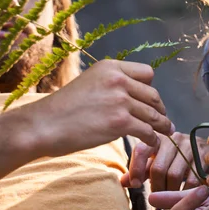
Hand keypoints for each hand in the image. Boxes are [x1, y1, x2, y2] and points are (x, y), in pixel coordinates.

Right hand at [24, 59, 173, 157]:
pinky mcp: (120, 122)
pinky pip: (147, 130)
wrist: (42, 125)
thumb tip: (132, 94)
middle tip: (162, 118)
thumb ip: (111, 83)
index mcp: (111, 67)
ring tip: (166, 131)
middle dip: (160, 108)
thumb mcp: (89, 82)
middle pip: (153, 94)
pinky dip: (153, 138)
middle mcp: (118, 80)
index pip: (147, 73)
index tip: (152, 100)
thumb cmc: (62, 108)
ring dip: (162, 124)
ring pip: (153, 113)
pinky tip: (153, 142)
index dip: (150, 88)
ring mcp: (120, 100)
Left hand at [121, 132, 208, 190]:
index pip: (142, 150)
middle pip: (158, 168)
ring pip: (174, 175)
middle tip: (159, 194)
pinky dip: (186, 191)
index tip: (135, 184)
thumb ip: (142, 170)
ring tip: (171, 194)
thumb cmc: (177, 157)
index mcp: (158, 138)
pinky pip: (191, 179)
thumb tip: (124, 181)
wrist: (205, 150)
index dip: (136, 169)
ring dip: (170, 191)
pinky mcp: (204, 154)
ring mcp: (190, 145)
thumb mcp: (158, 161)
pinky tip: (185, 192)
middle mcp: (174, 138)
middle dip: (156, 187)